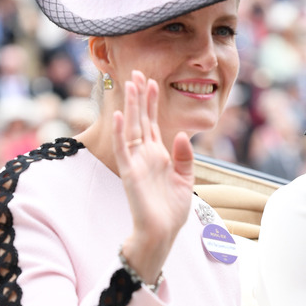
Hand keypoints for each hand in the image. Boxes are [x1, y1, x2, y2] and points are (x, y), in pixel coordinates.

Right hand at [112, 70, 194, 281]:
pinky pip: (124, 148)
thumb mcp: (185, 179)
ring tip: (130, 84)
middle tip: (137, 72)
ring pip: (131, 128)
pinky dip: (121, 132)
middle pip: (140, 119)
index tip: (151, 82)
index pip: (152, 122)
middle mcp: (145, 155)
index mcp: (158, 155)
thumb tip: (181, 134)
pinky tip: (120, 114)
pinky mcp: (130, 172)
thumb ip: (184, 157)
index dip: (151, 102)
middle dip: (139, 96)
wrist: (162, 233)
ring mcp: (137, 162)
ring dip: (130, 106)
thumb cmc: (171, 210)